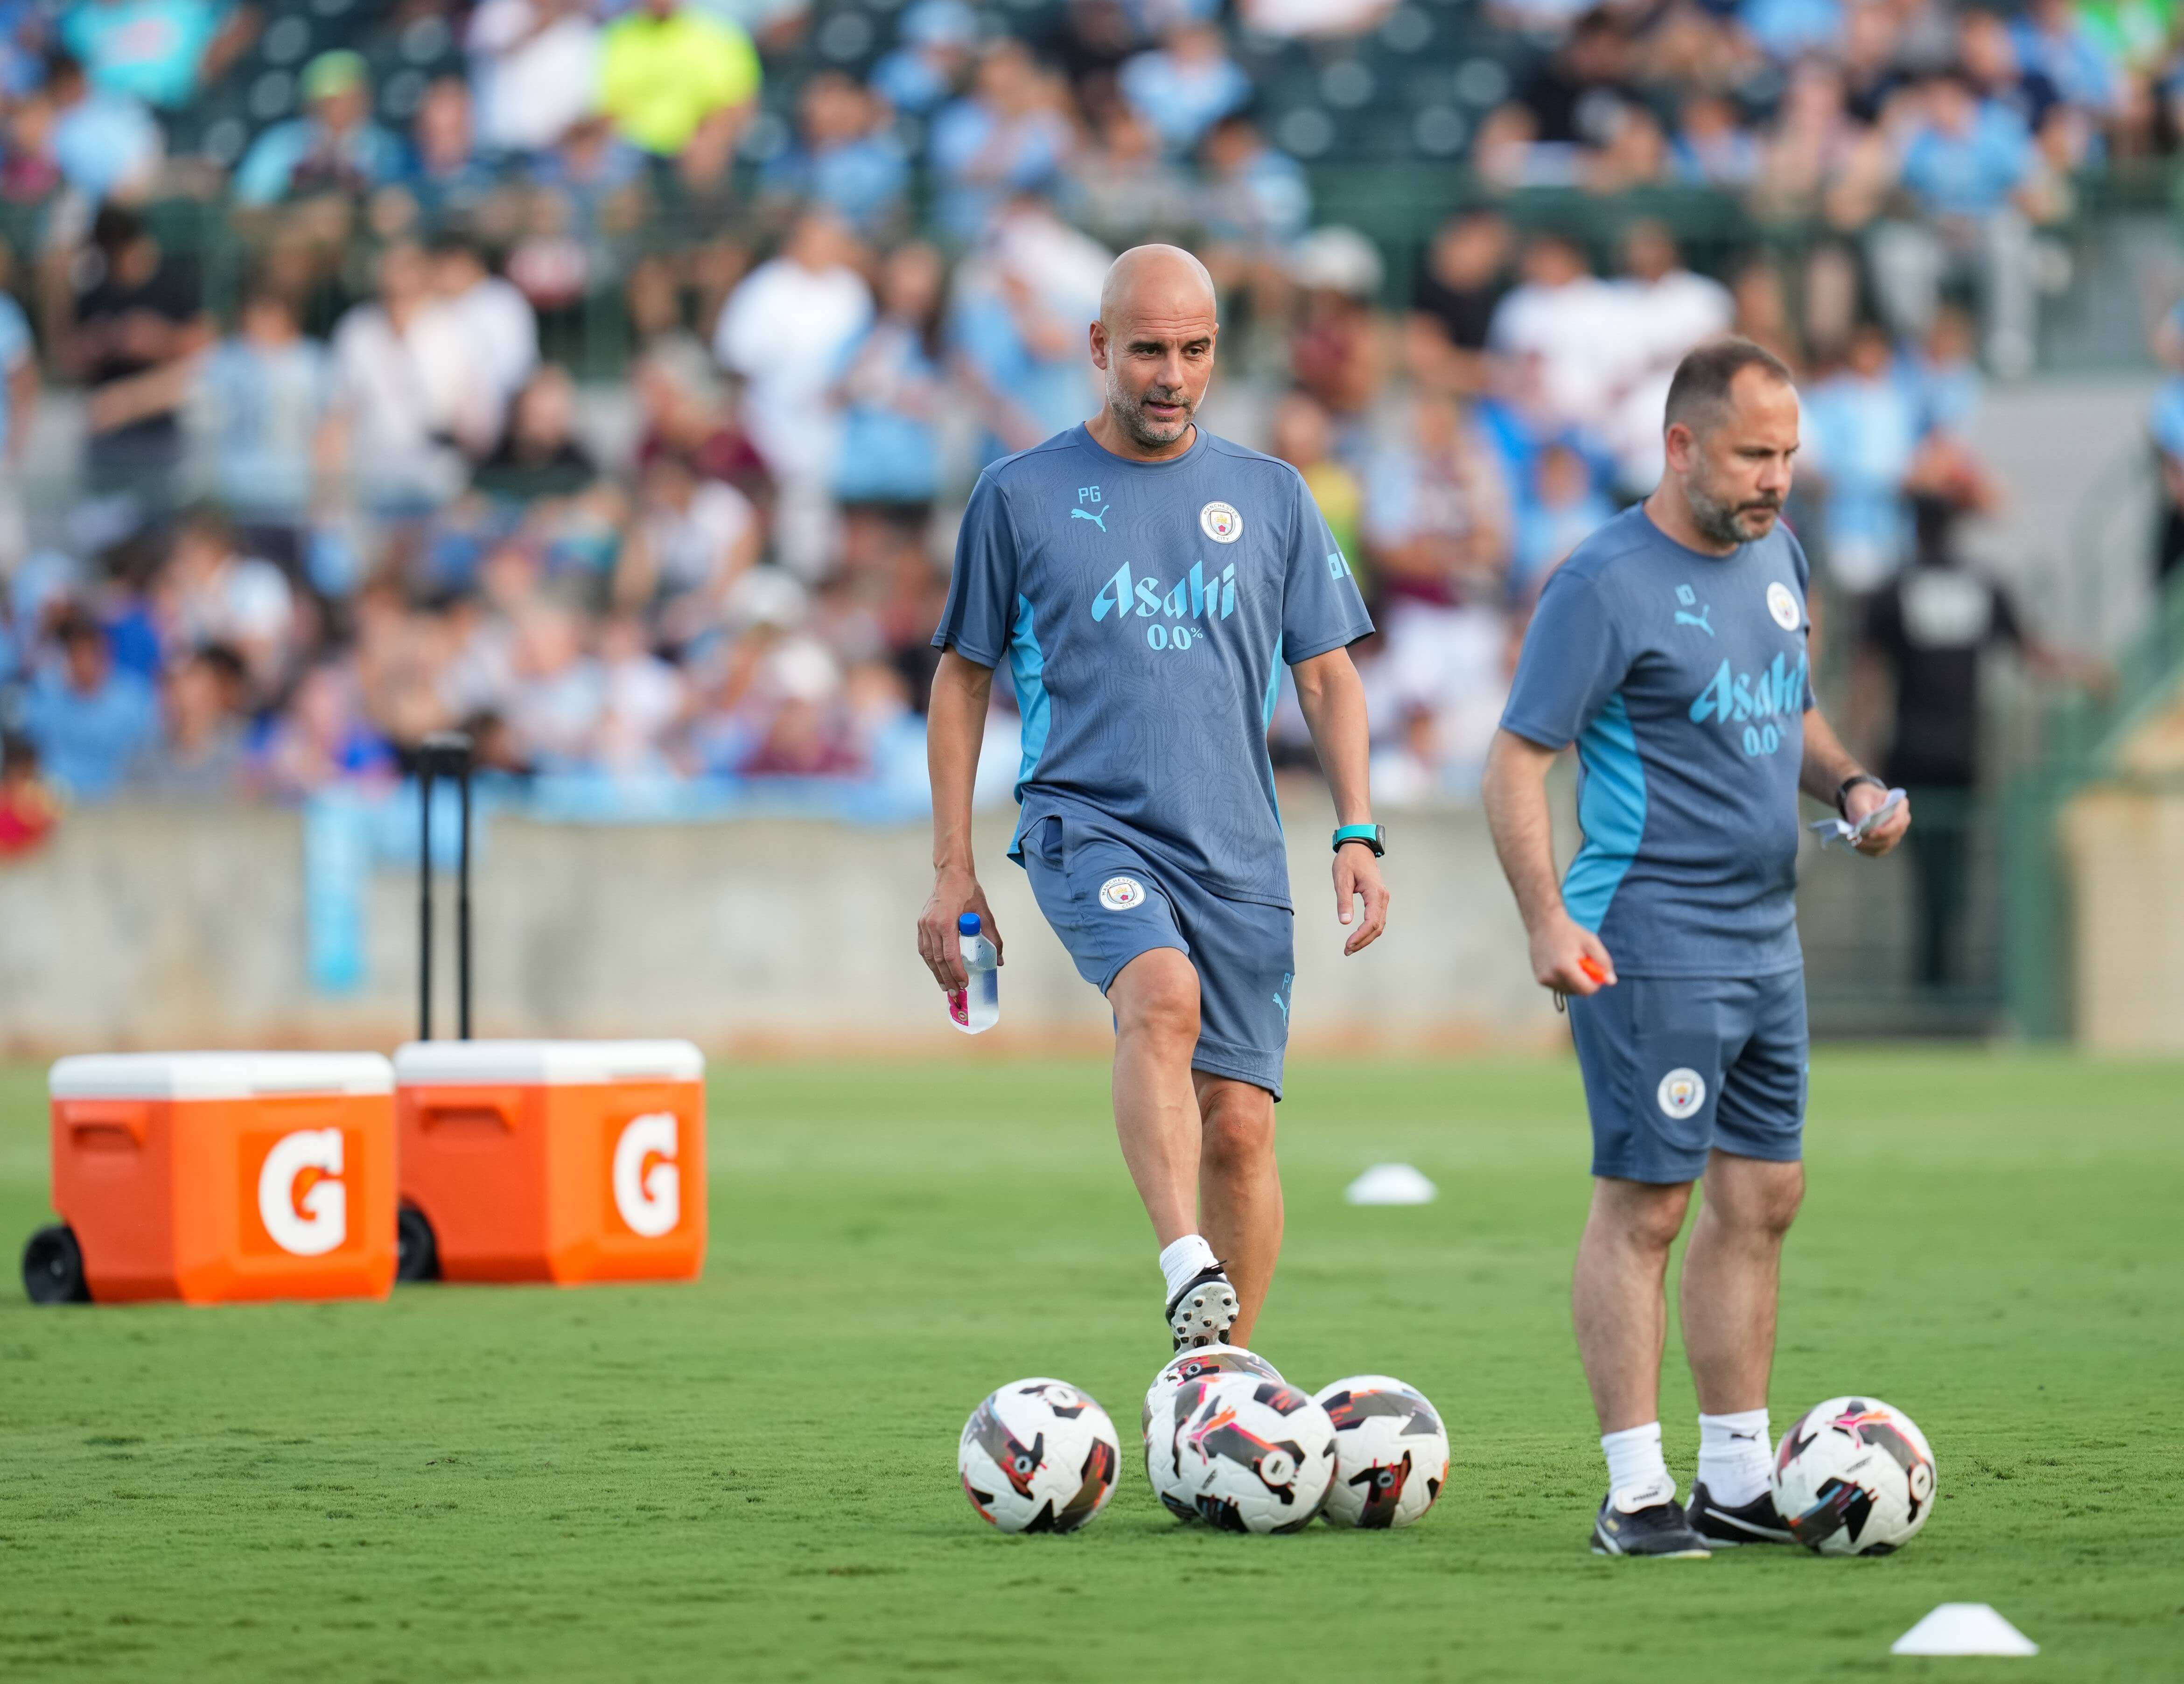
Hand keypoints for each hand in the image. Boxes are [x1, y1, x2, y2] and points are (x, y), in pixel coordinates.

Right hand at [916, 866, 1001, 990]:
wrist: (951, 874)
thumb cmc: (968, 891)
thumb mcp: (984, 913)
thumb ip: (992, 937)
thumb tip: (999, 960)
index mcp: (946, 922)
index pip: (950, 955)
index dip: (957, 972)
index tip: (965, 983)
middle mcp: (932, 925)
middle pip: (937, 959)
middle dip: (947, 978)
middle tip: (956, 992)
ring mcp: (924, 924)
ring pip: (928, 956)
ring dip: (937, 973)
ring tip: (946, 987)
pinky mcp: (921, 924)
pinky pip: (923, 948)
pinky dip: (930, 961)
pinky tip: (936, 970)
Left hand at [1333, 843, 1388, 956]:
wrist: (1358, 847)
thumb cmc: (1349, 860)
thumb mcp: (1342, 879)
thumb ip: (1344, 901)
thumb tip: (1345, 922)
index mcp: (1375, 893)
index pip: (1371, 922)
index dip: (1360, 936)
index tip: (1348, 945)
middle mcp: (1383, 897)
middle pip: (1377, 927)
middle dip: (1363, 941)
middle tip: (1347, 950)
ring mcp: (1383, 898)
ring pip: (1378, 925)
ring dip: (1366, 938)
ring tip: (1351, 947)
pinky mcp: (1379, 899)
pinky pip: (1377, 919)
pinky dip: (1369, 930)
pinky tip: (1358, 936)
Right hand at [1528, 910, 1615, 994]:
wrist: (1544, 924)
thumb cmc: (1568, 932)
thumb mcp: (1591, 942)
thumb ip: (1603, 962)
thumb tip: (1611, 981)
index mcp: (1565, 968)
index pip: (1586, 990)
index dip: (1595, 983)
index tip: (1595, 971)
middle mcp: (1551, 977)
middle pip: (1577, 992)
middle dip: (1584, 982)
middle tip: (1582, 963)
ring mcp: (1543, 979)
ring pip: (1568, 990)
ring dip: (1574, 981)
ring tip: (1570, 962)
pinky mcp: (1539, 979)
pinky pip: (1559, 986)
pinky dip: (1564, 979)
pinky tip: (1561, 964)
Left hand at [1845, 782, 1910, 856]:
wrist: (1860, 801)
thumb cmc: (1862, 797)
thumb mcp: (1859, 800)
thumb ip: (1863, 813)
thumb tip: (1865, 829)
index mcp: (1900, 806)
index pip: (1898, 822)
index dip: (1885, 831)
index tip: (1869, 834)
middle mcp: (1902, 821)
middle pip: (1892, 836)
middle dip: (1873, 841)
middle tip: (1855, 839)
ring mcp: (1896, 833)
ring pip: (1885, 846)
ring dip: (1868, 846)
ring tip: (1853, 841)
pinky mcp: (1887, 842)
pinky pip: (1879, 851)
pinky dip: (1867, 850)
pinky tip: (1856, 845)